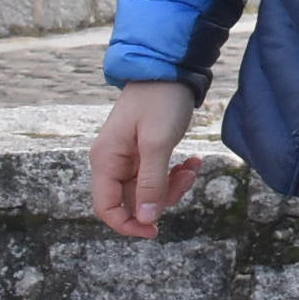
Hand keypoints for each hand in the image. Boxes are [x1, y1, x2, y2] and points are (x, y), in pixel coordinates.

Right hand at [89, 81, 202, 238]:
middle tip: (186, 178)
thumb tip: (146, 218)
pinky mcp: (145, 150)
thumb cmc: (160, 101)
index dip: (127, 224)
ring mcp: (129, 156)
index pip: (105, 207)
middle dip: (162, 197)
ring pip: (149, 189)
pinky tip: (193, 160)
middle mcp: (113, 161)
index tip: (155, 230)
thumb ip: (150, 181)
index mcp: (106, 160)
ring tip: (193, 165)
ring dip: (173, 184)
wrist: (170, 69)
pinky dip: (176, 172)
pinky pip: (158, 174)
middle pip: (132, 200)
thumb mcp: (157, 142)